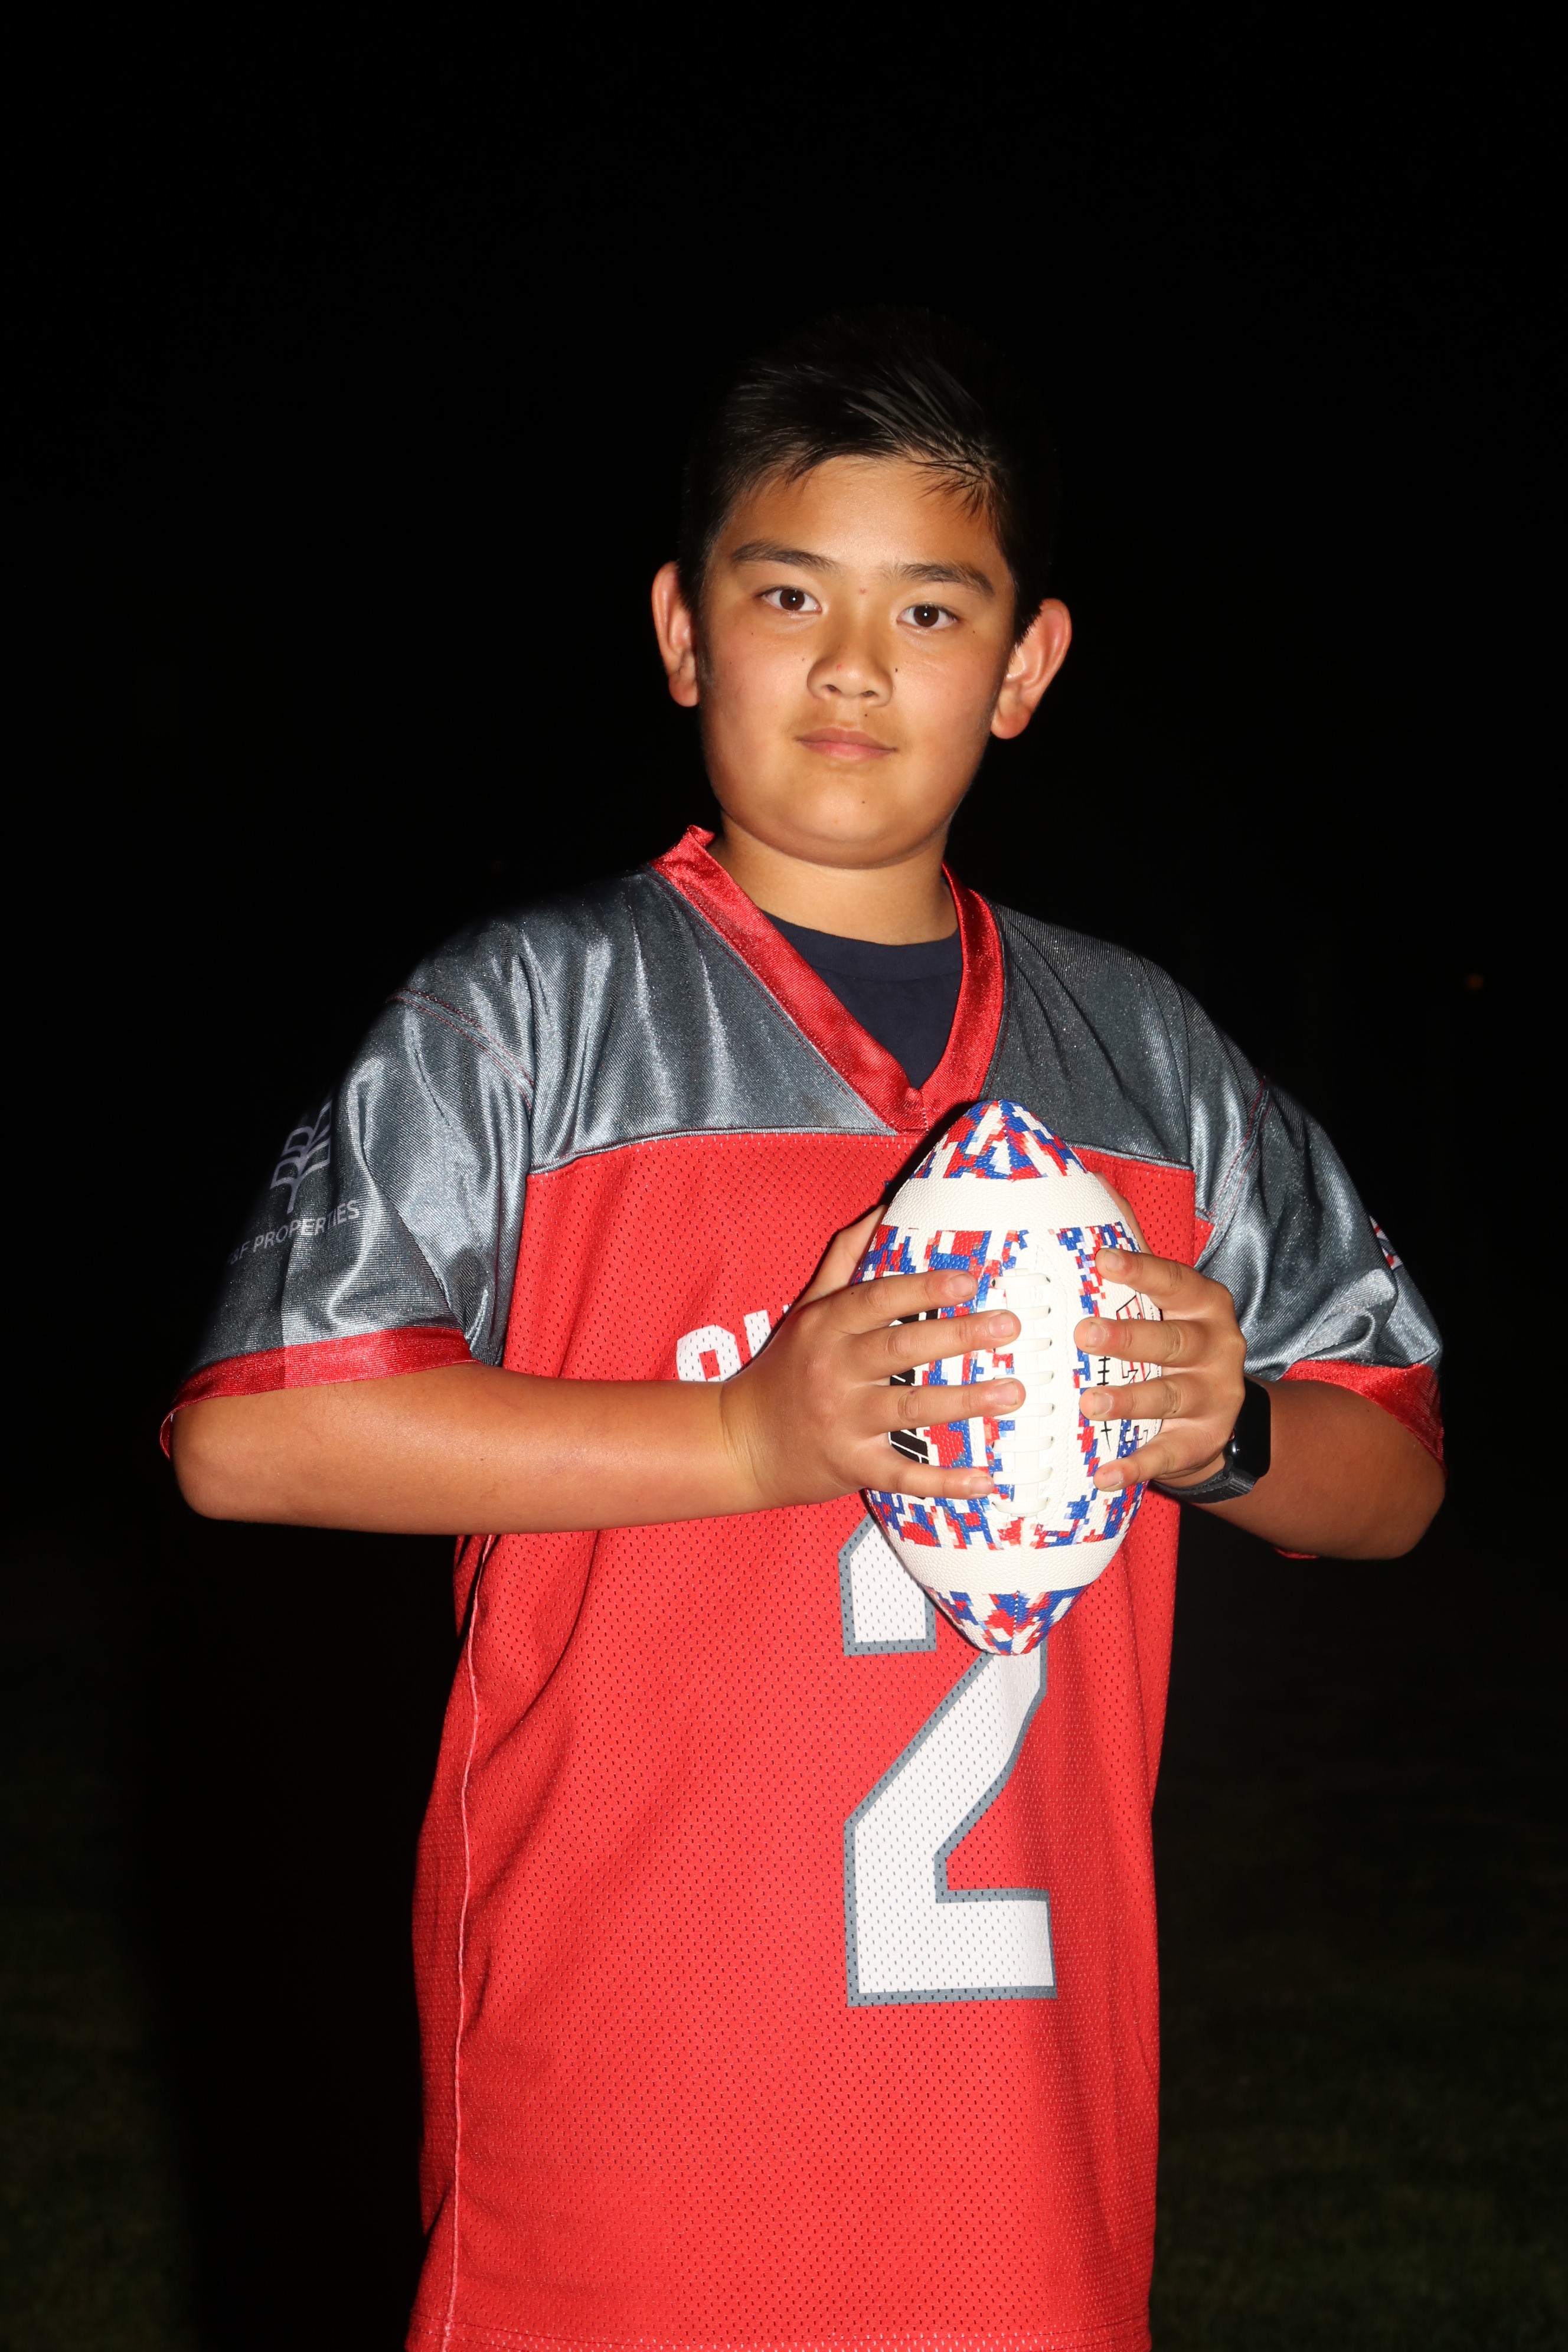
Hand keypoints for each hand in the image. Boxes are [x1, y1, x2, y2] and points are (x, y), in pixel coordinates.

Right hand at [718, 1207, 1022, 1510]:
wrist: (740, 1441)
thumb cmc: (786, 1369)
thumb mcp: (808, 1308)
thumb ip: (846, 1259)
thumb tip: (885, 1207)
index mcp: (827, 1327)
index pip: (877, 1300)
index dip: (923, 1287)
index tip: (970, 1278)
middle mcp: (833, 1371)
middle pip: (900, 1349)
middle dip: (957, 1336)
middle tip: (1009, 1326)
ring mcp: (843, 1421)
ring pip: (909, 1408)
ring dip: (964, 1402)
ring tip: (1013, 1393)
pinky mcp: (852, 1465)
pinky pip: (903, 1475)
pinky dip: (944, 1481)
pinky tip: (986, 1479)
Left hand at [1075, 1246, 1247, 1490]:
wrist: (1223, 1417)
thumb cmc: (1174, 1346)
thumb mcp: (1169, 1307)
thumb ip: (1137, 1271)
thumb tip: (1095, 1197)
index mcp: (1205, 1307)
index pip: (1175, 1282)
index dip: (1140, 1271)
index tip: (1101, 1260)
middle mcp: (1217, 1350)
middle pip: (1172, 1342)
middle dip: (1129, 1337)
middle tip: (1083, 1334)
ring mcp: (1213, 1399)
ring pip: (1168, 1398)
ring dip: (1128, 1401)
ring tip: (1089, 1403)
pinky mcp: (1202, 1443)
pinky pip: (1166, 1455)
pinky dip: (1133, 1467)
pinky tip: (1102, 1474)